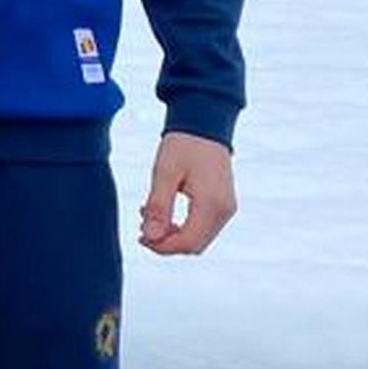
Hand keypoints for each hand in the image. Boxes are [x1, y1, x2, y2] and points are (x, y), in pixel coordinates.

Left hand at [138, 132, 235, 255]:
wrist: (204, 122)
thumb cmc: (183, 143)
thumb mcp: (164, 173)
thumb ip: (158, 207)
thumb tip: (150, 237)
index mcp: (212, 204)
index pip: (187, 242)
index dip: (162, 246)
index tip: (140, 236)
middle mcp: (224, 211)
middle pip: (194, 245)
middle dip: (167, 243)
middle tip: (142, 229)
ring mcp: (226, 208)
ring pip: (198, 238)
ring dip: (173, 235)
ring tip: (148, 216)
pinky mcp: (223, 203)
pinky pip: (203, 226)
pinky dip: (183, 226)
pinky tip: (163, 211)